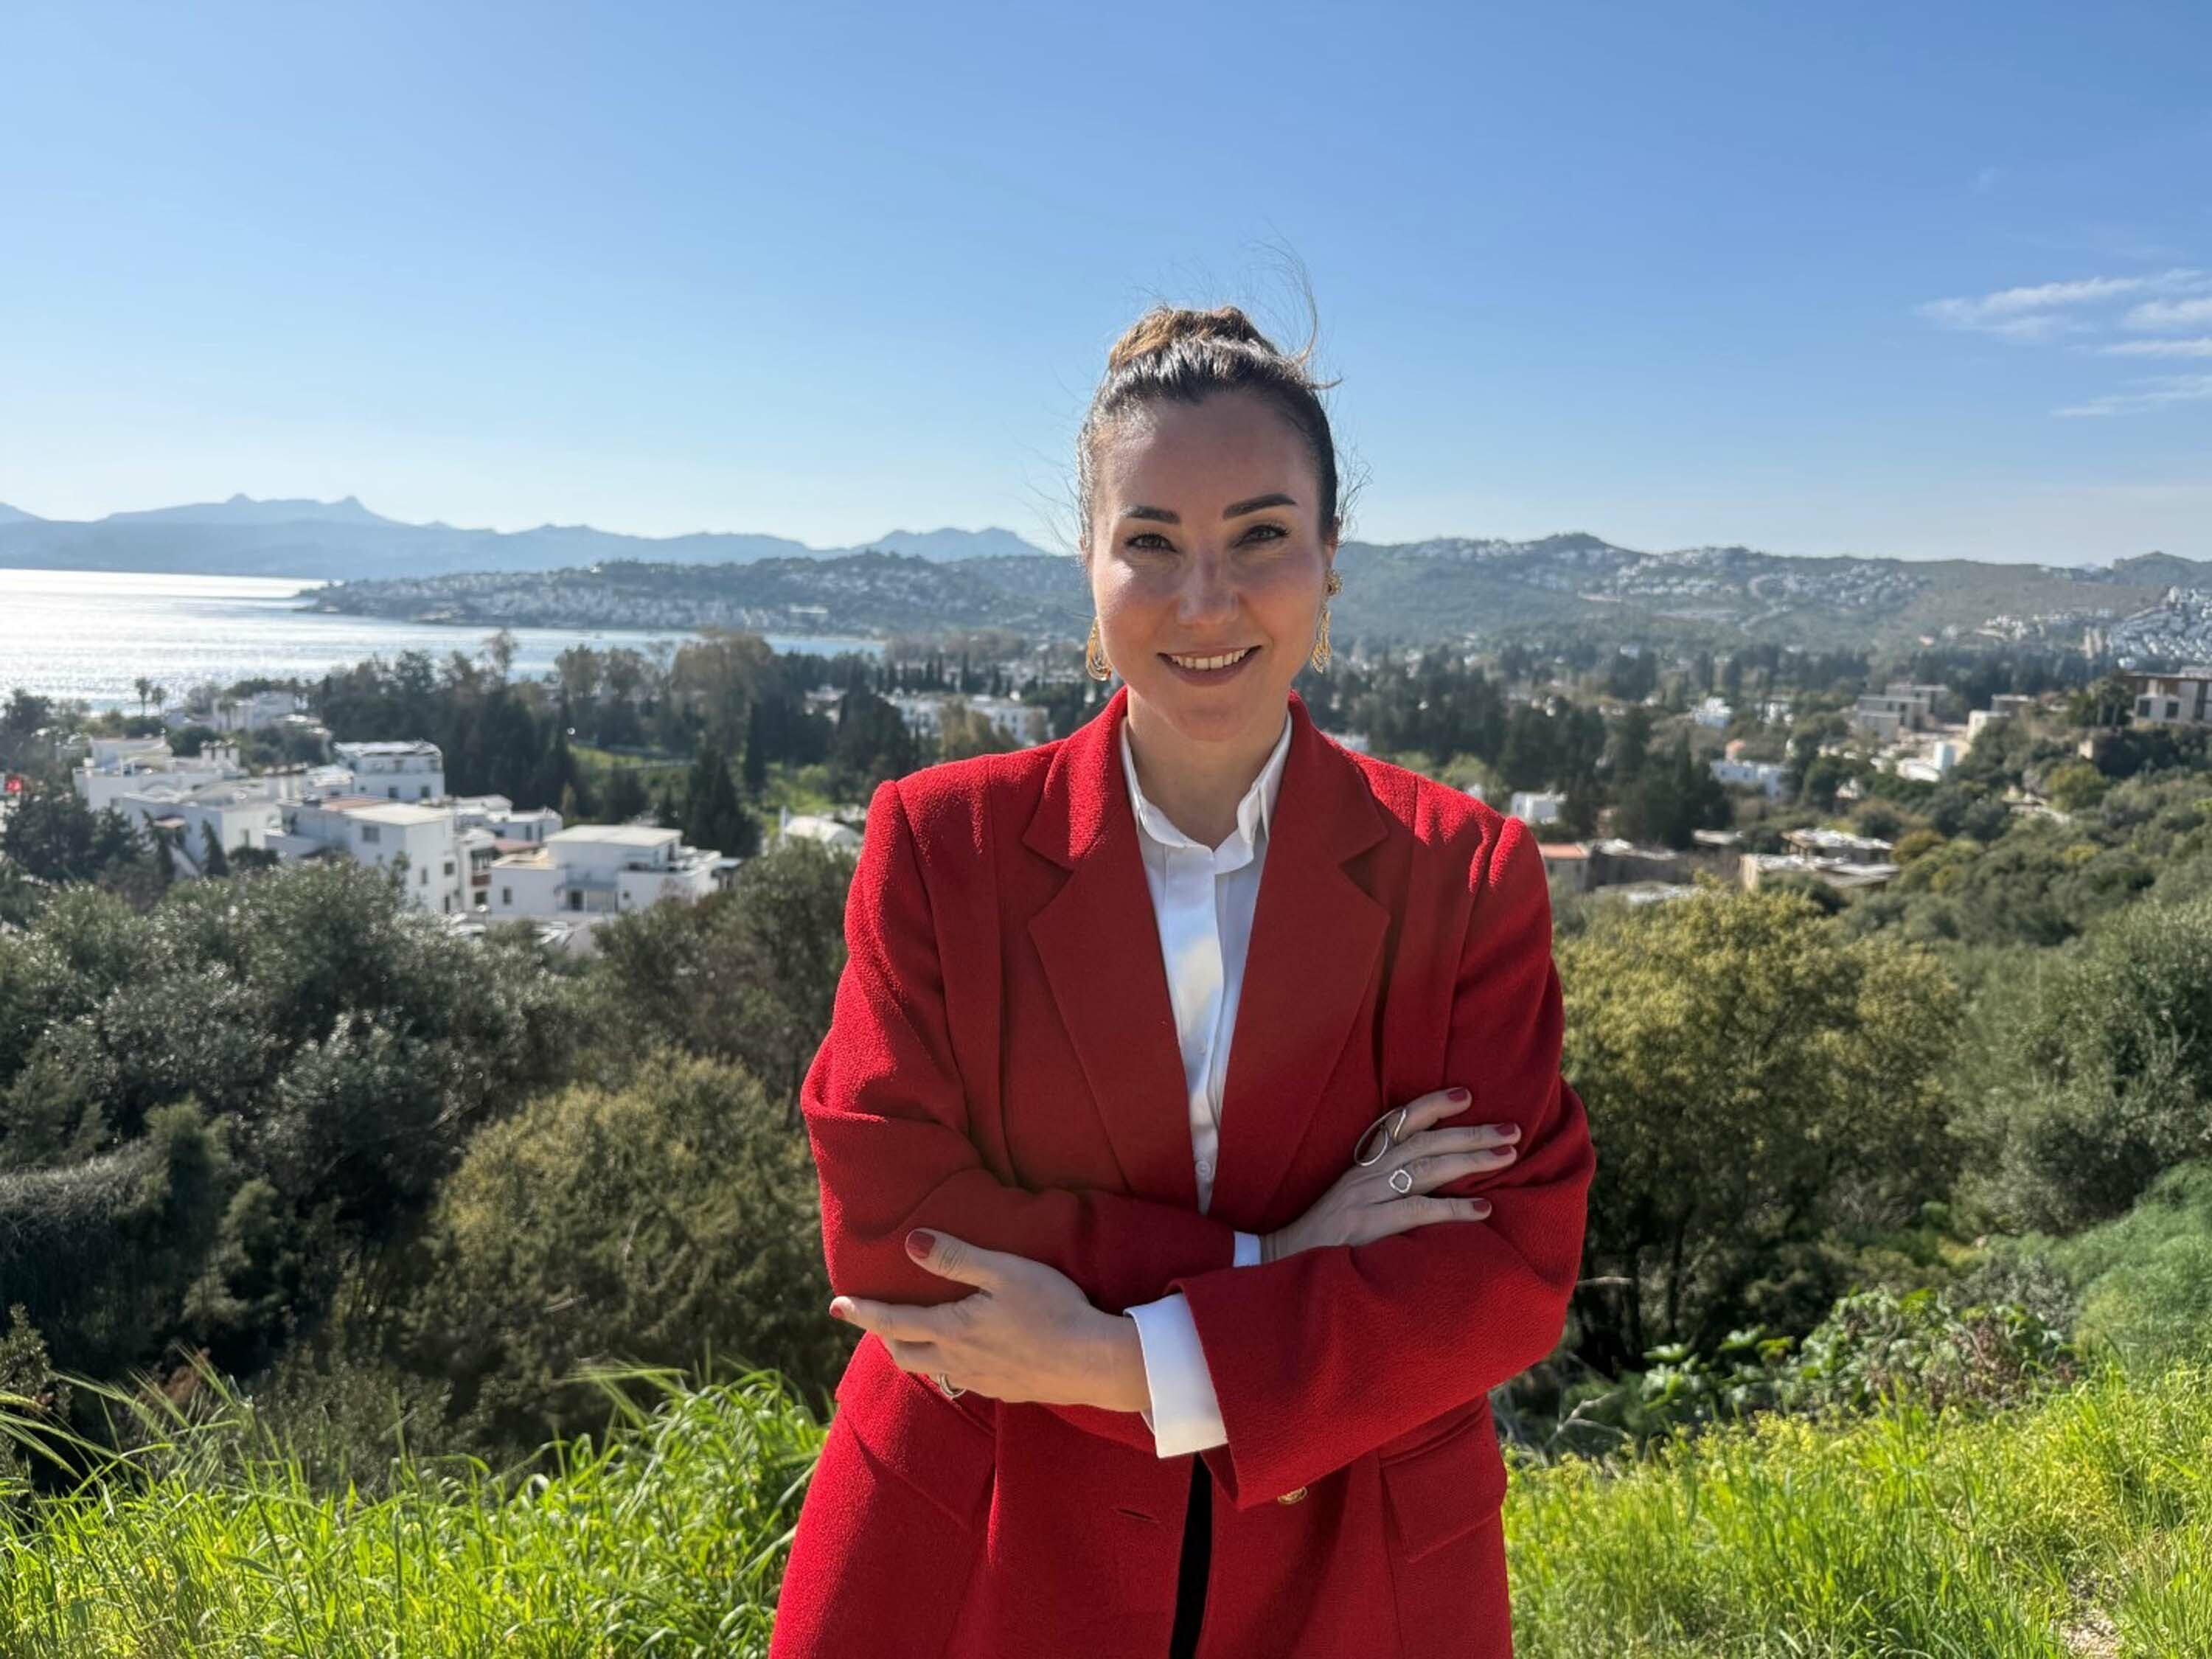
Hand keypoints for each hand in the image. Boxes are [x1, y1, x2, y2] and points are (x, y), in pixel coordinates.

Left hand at [828, 1229, 1149, 1413]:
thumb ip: (957, 1258)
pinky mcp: (1005, 1391)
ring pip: (934, 1370)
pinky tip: (967, 1354)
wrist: (1095, 1362)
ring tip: (915, 1336)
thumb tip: (911, 1242)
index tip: (836, 1306)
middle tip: (875, 1322)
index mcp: (953, 1329)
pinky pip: (964, 1380)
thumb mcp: (1005, 1272)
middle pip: (904, 1354)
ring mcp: (982, 1382)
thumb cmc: (1054, 1309)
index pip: (892, 1322)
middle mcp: (959, 1361)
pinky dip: (951, 1364)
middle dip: (884, 1338)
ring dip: (916, 1352)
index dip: (862, 1312)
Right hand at [1261, 1086, 1519, 1263]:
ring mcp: (1366, 1199)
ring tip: (1505, 1156)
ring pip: (1426, 1169)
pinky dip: (1453, 1209)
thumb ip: (1384, 1187)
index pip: (1398, 1123)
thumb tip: (1433, 1179)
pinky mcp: (1368, 1227)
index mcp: (1361, 1167)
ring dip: (1470, 1160)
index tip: (1466, 1095)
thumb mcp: (1350, 1201)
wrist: (1281, 1264)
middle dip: (1470, 1133)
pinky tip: (1483, 1210)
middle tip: (1511, 1129)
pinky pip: (1417, 1211)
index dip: (1432, 1105)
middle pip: (1424, 1142)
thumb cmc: (1323, 1238)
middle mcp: (1365, 1176)